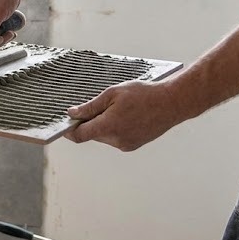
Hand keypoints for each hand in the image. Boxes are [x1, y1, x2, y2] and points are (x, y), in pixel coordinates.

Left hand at [65, 80, 189, 150]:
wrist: (173, 103)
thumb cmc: (143, 94)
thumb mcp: (112, 94)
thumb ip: (90, 106)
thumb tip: (72, 114)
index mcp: (108, 127)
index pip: (79, 135)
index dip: (69, 130)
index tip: (65, 123)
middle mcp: (116, 140)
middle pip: (92, 134)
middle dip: (90, 122)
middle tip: (100, 106)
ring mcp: (126, 144)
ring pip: (104, 136)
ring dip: (103, 125)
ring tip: (119, 108)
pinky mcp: (133, 145)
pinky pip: (116, 138)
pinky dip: (115, 128)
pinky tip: (127, 115)